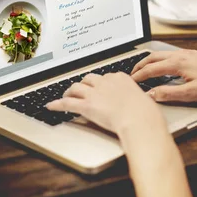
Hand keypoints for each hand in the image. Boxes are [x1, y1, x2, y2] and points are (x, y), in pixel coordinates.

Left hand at [46, 72, 165, 135]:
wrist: (139, 119)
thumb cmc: (145, 113)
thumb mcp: (144, 99)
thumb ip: (136, 98)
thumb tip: (140, 103)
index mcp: (120, 78)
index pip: (106, 76)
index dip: (100, 83)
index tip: (99, 88)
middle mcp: (105, 82)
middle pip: (89, 79)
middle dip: (84, 84)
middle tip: (81, 91)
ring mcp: (95, 93)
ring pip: (76, 87)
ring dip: (69, 92)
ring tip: (66, 96)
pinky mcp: (86, 105)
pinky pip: (67, 103)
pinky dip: (57, 104)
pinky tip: (51, 106)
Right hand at [131, 50, 196, 102]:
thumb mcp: (190, 94)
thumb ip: (168, 94)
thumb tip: (150, 94)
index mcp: (177, 63)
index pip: (151, 69)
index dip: (139, 76)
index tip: (130, 82)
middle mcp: (180, 55)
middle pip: (153, 57)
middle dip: (140, 65)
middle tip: (131, 74)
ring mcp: (187, 53)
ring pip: (162, 54)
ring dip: (150, 61)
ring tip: (143, 69)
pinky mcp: (194, 55)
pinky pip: (171, 54)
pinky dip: (160, 60)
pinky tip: (163, 67)